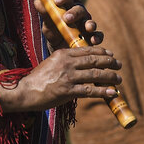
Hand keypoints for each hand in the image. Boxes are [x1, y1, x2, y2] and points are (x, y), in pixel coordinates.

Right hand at [0, 47, 120, 111]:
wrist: (24, 91)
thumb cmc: (38, 79)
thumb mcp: (52, 63)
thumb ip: (66, 61)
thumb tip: (83, 63)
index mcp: (63, 54)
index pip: (87, 50)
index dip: (102, 52)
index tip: (111, 54)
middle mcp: (67, 63)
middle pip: (94, 60)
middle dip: (110, 62)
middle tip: (119, 65)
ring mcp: (68, 77)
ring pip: (95, 74)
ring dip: (110, 77)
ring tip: (119, 79)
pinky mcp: (67, 91)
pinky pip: (90, 90)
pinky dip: (103, 92)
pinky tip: (113, 93)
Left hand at [34, 0, 103, 47]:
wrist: (60, 48)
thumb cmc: (55, 31)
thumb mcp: (48, 23)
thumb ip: (45, 12)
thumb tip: (37, 1)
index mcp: (69, 6)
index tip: (57, 0)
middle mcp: (80, 14)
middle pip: (80, 10)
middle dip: (74, 13)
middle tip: (67, 18)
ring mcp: (87, 25)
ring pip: (90, 22)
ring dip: (90, 24)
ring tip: (88, 27)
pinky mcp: (92, 37)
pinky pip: (98, 35)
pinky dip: (97, 37)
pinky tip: (94, 41)